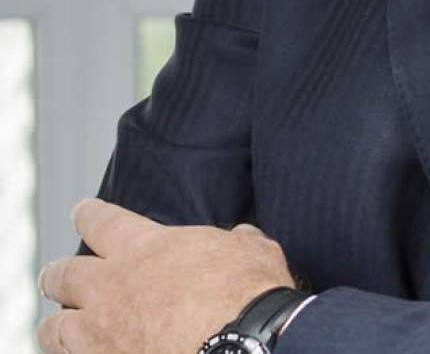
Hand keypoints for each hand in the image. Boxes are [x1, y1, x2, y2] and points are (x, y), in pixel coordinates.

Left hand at [37, 199, 295, 353]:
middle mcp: (112, 286)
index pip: (103, 221)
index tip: (81, 212)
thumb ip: (239, 241)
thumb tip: (242, 236)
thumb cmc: (248, 293)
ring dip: (56, 325)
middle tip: (53, 276)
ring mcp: (100, 334)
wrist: (239, 347)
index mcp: (146, 247)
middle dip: (55, 274)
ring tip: (55, 326)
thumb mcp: (252, 250)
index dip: (89, 215)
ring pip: (55, 328)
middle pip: (63, 275)